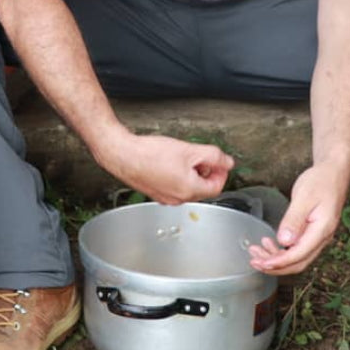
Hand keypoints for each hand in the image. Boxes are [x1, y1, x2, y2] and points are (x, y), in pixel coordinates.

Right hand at [102, 134, 234, 204]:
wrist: (122, 154)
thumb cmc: (149, 154)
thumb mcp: (189, 150)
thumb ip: (213, 156)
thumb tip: (228, 162)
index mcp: (189, 190)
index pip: (217, 187)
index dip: (221, 172)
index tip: (218, 161)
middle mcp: (178, 198)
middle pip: (202, 188)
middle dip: (205, 172)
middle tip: (199, 156)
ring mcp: (164, 197)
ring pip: (187, 187)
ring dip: (190, 173)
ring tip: (181, 156)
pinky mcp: (154, 192)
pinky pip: (172, 186)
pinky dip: (176, 175)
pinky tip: (167, 161)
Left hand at [248, 163, 348, 274]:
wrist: (333, 173)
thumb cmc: (320, 182)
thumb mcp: (304, 198)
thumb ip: (294, 220)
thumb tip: (284, 241)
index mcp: (322, 231)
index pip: (299, 255)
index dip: (279, 262)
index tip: (261, 263)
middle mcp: (321, 238)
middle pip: (298, 262)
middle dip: (275, 265)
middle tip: (254, 261)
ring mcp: (318, 236)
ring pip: (297, 257)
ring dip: (276, 258)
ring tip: (256, 251)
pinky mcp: (312, 232)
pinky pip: (297, 248)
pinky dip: (282, 249)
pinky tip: (269, 242)